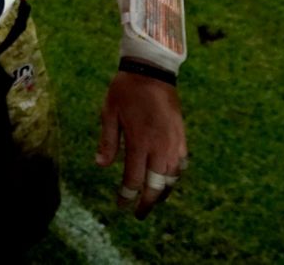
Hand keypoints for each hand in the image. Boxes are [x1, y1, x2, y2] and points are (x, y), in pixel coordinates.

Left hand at [96, 67, 187, 218]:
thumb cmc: (126, 90)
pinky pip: (181, 165)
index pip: (134, 179)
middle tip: (139, 214)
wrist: (152, 70)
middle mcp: (159, 146)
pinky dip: (175, 177)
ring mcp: (174, 142)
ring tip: (152, 200)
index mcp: (139, 141)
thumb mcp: (109, 113)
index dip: (127, 195)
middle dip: (147, 202)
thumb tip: (101, 166)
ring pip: (172, 178)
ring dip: (162, 192)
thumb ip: (107, 141)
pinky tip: (167, 180)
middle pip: (155, 185)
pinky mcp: (182, 137)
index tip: (121, 204)